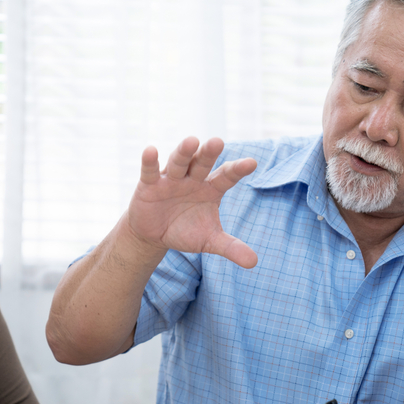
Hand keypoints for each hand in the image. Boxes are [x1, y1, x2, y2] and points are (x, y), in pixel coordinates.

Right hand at [126, 136, 258, 267]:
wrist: (155, 235)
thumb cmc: (186, 231)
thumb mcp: (209, 241)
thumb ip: (231, 247)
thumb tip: (254, 262)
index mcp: (211, 189)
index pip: (226, 177)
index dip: (237, 170)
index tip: (252, 163)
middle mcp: (193, 179)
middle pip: (202, 163)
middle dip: (209, 153)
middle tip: (218, 142)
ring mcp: (171, 179)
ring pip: (179, 162)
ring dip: (184, 152)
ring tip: (192, 141)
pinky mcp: (149, 184)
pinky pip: (150, 171)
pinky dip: (150, 162)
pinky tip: (151, 150)